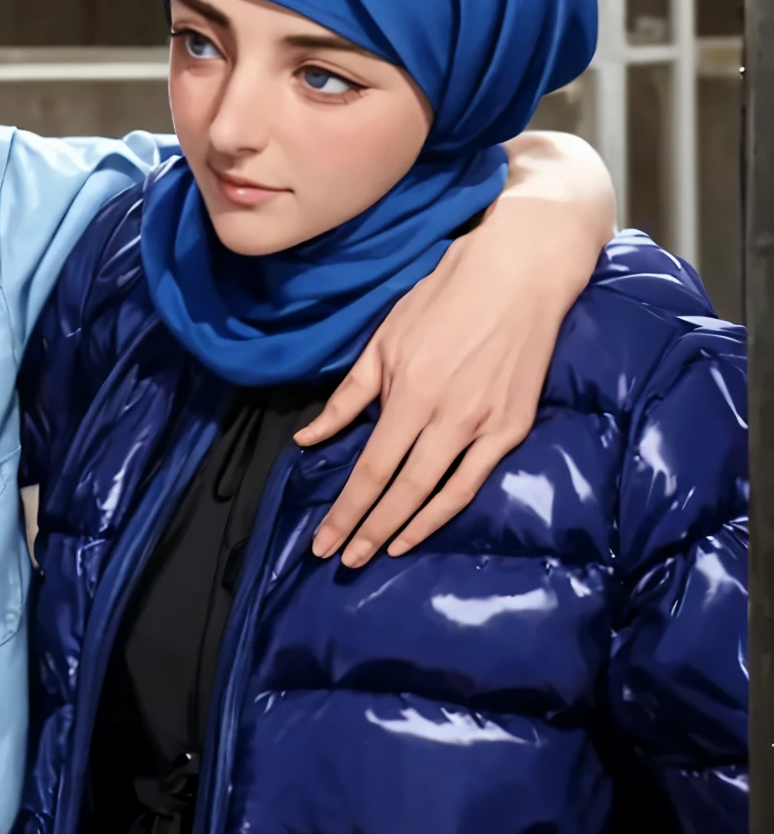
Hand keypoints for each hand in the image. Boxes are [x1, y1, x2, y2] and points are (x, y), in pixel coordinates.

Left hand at [298, 129, 614, 565]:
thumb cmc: (447, 295)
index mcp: (411, 393)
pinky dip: (443, 512)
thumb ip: (348, 396)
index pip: (370, 470)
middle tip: (342, 561)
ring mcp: (485, 425)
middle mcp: (448, 416)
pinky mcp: (513, 427)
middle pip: (400, 491)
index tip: (322, 543)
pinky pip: (472, 483)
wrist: (524, 272)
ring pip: (438, 495)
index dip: (345, 512)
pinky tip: (419, 529)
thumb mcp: (385, 339)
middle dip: (366, 530)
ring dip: (403, 531)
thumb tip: (309, 438)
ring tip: (375, 555)